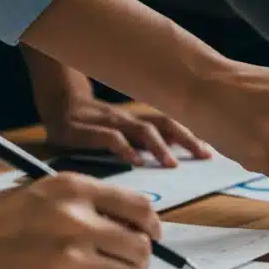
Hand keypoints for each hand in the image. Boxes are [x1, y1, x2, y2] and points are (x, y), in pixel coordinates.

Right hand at [0, 174, 160, 268]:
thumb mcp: (39, 192)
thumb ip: (85, 203)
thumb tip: (127, 222)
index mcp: (74, 190)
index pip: (140, 206)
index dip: (151, 224)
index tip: (150, 233)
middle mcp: (78, 223)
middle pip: (140, 246)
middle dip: (137, 256)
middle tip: (124, 260)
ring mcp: (70, 262)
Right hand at [41, 94, 212, 167]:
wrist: (58, 105)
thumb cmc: (94, 122)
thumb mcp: (123, 129)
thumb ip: (146, 139)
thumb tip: (175, 151)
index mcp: (137, 120)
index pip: (170, 124)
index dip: (191, 135)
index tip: (210, 152)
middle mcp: (128, 118)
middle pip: (163, 125)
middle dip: (186, 139)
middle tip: (203, 155)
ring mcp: (109, 123)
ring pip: (140, 130)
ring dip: (158, 146)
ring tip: (172, 163)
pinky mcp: (87, 131)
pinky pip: (110, 138)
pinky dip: (124, 149)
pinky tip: (135, 161)